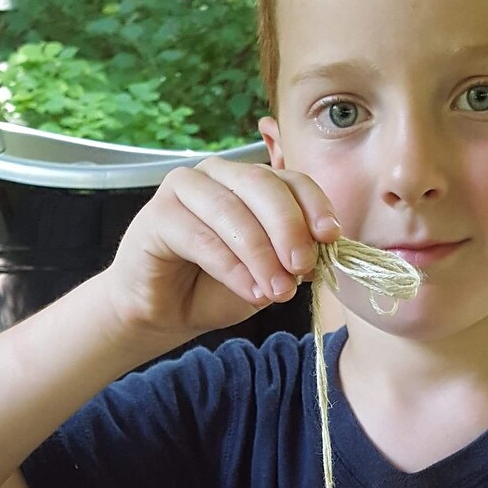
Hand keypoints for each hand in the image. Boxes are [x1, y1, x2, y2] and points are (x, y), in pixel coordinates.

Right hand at [103, 157, 340, 349]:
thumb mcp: (268, 272)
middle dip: (288, 227)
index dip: (314, 205)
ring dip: (261, 255)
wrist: (167, 312)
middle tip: (303, 267)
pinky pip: (201, 237)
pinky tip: (250, 292)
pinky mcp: (156, 214)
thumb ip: (290, 256)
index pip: (290, 179)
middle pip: (262, 185)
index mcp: (250, 182)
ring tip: (279, 292)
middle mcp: (219, 175)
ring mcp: (184, 189)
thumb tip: (320, 251)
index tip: (331, 237)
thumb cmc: (218, 287)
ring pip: (232, 212)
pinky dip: (231, 267)